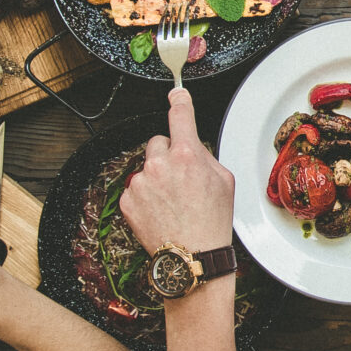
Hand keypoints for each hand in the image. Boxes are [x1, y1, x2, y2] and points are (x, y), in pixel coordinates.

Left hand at [120, 89, 237, 258]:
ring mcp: (141, 182)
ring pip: (147, 166)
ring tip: (172, 200)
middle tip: (181, 178)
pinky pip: (136, 187)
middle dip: (169, 154)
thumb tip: (193, 147)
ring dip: (157, 176)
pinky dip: (146, 195)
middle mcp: (159, 165)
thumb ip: (205, 156)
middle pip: (159, 142)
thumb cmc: (211, 222)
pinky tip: (160, 210)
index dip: (180, 101)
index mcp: (186, 156)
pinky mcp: (127, 199)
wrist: (192, 256)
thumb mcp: (223, 181)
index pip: (180, 115)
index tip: (176, 93)